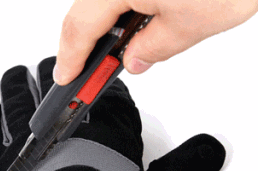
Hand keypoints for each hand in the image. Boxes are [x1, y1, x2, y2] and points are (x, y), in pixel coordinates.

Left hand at [0, 57, 224, 170]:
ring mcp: (23, 139)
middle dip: (63, 84)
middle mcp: (63, 124)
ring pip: (17, 89)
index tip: (100, 99)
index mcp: (106, 128)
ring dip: (24, 88)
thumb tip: (212, 148)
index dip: (102, 93)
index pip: (104, 93)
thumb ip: (187, 170)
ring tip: (25, 93)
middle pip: (58, 81)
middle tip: (62, 94)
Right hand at [54, 0, 257, 84]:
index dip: (71, 57)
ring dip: (108, 22)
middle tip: (89, 68)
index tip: (67, 76)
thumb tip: (135, 58)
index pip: (80, 26)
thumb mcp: (190, 26)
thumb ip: (153, 48)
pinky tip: (139, 18)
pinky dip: (124, 4)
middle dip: (86, 41)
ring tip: (122, 49)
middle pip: (88, 8)